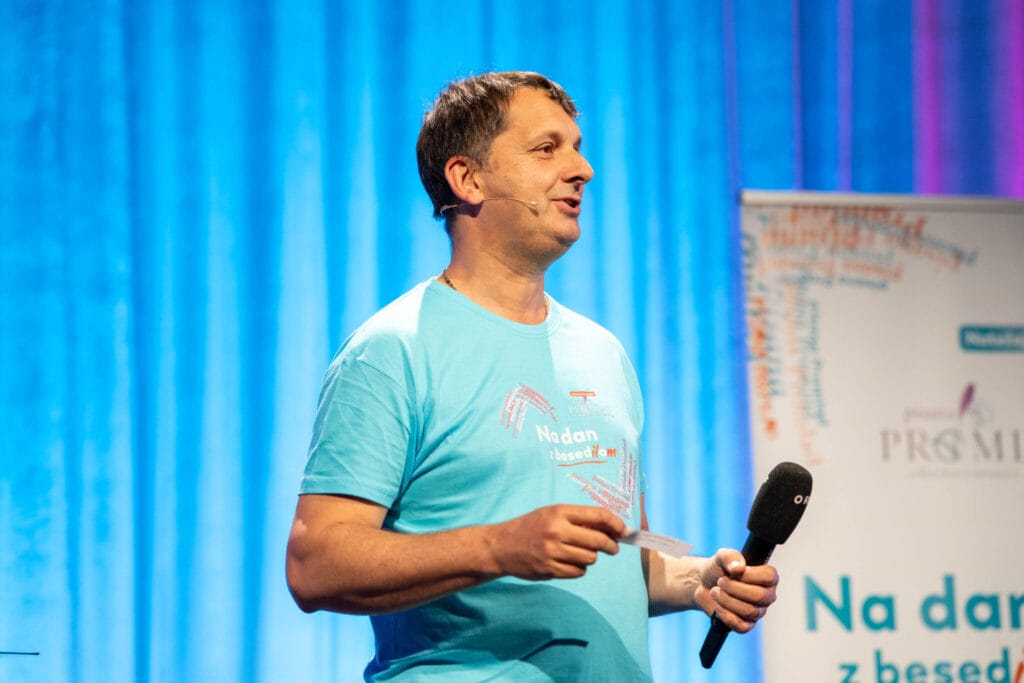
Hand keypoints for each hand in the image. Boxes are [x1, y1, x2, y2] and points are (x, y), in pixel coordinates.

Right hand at [487, 504, 625, 580]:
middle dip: (611, 545)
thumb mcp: (551, 514)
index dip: (616, 523)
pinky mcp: (549, 569)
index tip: (623, 530)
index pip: (598, 515)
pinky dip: (579, 569)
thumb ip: (578, 519)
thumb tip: (610, 528)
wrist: (501, 546)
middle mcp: (557, 530)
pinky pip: (578, 572)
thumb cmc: (530, 527)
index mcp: (559, 512)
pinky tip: (570, 562)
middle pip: (598, 540)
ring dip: (591, 557)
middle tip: (613, 548)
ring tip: (581, 553)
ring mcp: (553, 551)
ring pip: (590, 558)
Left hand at [697, 548, 778, 632]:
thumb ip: (731, 557)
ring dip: (727, 600)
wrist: (702, 584)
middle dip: (734, 588)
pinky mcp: (746, 624)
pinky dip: (726, 615)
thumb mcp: (721, 557)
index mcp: (767, 577)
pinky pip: (742, 626)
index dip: (750, 575)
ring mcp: (758, 611)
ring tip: (715, 591)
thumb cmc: (717, 569)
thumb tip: (738, 568)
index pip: (769, 577)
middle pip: (759, 596)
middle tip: (720, 581)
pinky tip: (718, 606)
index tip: (734, 571)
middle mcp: (767, 595)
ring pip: (749, 611)